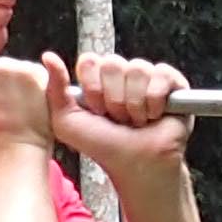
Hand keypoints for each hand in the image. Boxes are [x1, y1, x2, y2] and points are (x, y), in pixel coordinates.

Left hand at [56, 51, 195, 174]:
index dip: (92, 88)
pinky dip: (154, 101)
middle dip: (113, 99)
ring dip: (134, 104)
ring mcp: (148, 77)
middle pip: (113, 64)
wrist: (136, 165)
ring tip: (137, 122)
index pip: (90, 61)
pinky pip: (161, 75)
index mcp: (98, 79)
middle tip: (118, 120)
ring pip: (137, 69)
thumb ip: (55, 89)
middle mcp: (123, 74)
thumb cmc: (104, 147)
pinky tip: (154, 116)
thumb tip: (48, 56)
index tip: (97, 111)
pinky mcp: (173, 82)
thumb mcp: (67, 122)